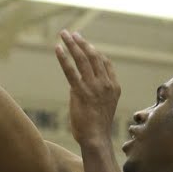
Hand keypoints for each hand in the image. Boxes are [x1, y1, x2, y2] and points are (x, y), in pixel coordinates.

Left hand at [54, 30, 120, 146]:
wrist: (96, 138)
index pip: (105, 62)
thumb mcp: (102, 105)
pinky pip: (71, 71)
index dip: (94, 51)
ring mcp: (94, 87)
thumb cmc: (97, 125)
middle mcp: (106, 84)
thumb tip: (77, 83)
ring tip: (64, 34)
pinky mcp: (81, 91)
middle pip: (93, 56)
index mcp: (114, 86)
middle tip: (72, 33)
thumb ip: (93, 91)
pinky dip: (64, 58)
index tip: (85, 43)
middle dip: (81, 42)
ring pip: (82, 59)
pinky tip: (58, 48)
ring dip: (72, 44)